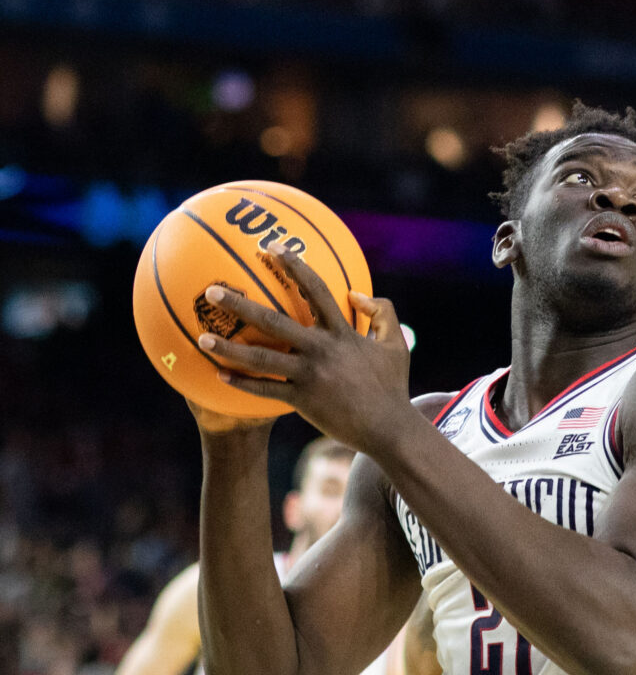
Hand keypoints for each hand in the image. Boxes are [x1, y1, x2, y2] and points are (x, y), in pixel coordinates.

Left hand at [193, 244, 412, 451]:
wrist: (388, 427)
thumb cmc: (392, 385)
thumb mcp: (396, 343)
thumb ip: (382, 312)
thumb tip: (356, 294)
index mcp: (343, 332)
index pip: (316, 290)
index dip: (294, 265)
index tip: (271, 247)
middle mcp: (321, 349)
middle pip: (274, 320)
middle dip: (241, 304)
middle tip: (212, 291)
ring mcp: (309, 375)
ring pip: (261, 358)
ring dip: (229, 348)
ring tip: (201, 339)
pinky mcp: (302, 400)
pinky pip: (265, 391)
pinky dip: (242, 384)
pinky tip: (219, 376)